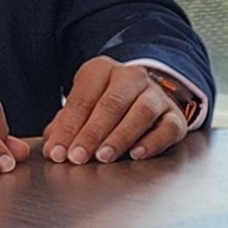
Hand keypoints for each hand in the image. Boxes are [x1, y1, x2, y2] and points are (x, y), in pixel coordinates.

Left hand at [44, 58, 195, 163]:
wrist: (146, 97)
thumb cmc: (106, 105)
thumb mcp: (83, 108)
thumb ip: (66, 126)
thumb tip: (53, 147)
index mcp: (102, 70)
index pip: (83, 98)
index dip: (68, 127)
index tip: (57, 151)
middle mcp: (131, 77)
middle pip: (111, 103)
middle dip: (92, 133)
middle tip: (77, 156)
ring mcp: (156, 95)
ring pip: (141, 112)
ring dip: (120, 136)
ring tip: (104, 157)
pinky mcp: (175, 116)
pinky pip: (167, 127)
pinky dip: (153, 142)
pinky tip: (136, 154)